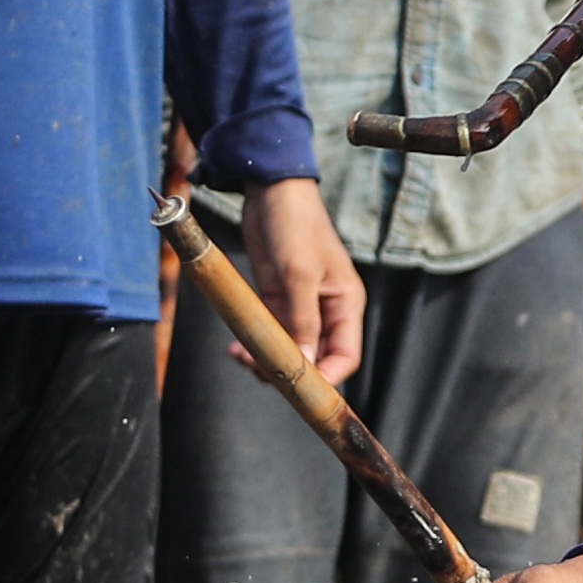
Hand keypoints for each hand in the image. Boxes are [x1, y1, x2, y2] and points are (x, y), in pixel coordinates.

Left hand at [238, 174, 364, 384]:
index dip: (327, 377)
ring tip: (241, 356)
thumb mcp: (299, 275)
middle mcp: (327, 311)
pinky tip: (236, 347)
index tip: (299, 389)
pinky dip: (255, 344)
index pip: (346, 356)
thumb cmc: (295, 228)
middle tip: (259, 370)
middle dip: (290, 372)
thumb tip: (304, 365)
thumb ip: (303, 321)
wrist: (271, 193)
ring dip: (266, 360)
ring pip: (290, 350)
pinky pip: (270, 334)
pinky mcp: (277, 300)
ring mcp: (301, 308)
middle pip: (316, 358)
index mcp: (346, 305)